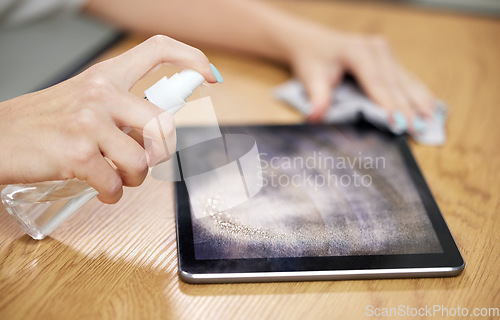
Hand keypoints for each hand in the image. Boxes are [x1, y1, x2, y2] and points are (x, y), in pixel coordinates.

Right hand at [0, 35, 217, 203]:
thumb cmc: (44, 122)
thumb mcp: (83, 99)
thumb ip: (121, 108)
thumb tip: (159, 129)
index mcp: (105, 75)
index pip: (157, 50)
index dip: (191, 58)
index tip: (210, 75)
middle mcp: (101, 93)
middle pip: (163, 124)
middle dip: (159, 153)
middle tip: (142, 161)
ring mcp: (89, 123)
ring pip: (143, 160)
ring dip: (135, 178)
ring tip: (117, 177)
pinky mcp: (78, 155)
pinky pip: (116, 185)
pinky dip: (112, 195)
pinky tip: (101, 190)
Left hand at [287, 26, 435, 130]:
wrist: (315, 42)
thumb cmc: (314, 60)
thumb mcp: (310, 77)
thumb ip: (317, 97)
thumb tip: (316, 117)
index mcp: (357, 51)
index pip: (376, 82)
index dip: (388, 104)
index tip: (399, 122)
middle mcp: (377, 49)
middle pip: (396, 83)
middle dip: (409, 108)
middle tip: (420, 130)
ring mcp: (386, 53)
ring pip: (407, 81)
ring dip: (421, 101)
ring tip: (433, 122)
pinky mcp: (391, 60)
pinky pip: (408, 79)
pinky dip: (419, 94)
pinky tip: (433, 108)